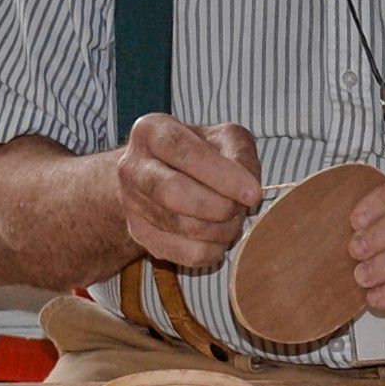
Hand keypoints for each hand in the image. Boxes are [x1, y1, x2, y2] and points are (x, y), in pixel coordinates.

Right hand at [117, 115, 263, 270]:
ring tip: (232, 220)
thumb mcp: (225, 138)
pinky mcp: (138, 234)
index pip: (186, 153)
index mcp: (151, 131)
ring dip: (220, 230)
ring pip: (181, 226)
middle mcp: (132, 166)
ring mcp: (131, 202)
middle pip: (174, 193)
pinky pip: (181, 253)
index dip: (223, 176)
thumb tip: (247, 191)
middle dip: (219, 207)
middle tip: (240, 208)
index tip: (253, 193)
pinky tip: (219, 238)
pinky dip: (210, 251)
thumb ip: (241, 155)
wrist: (165, 174)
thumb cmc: (201, 153)